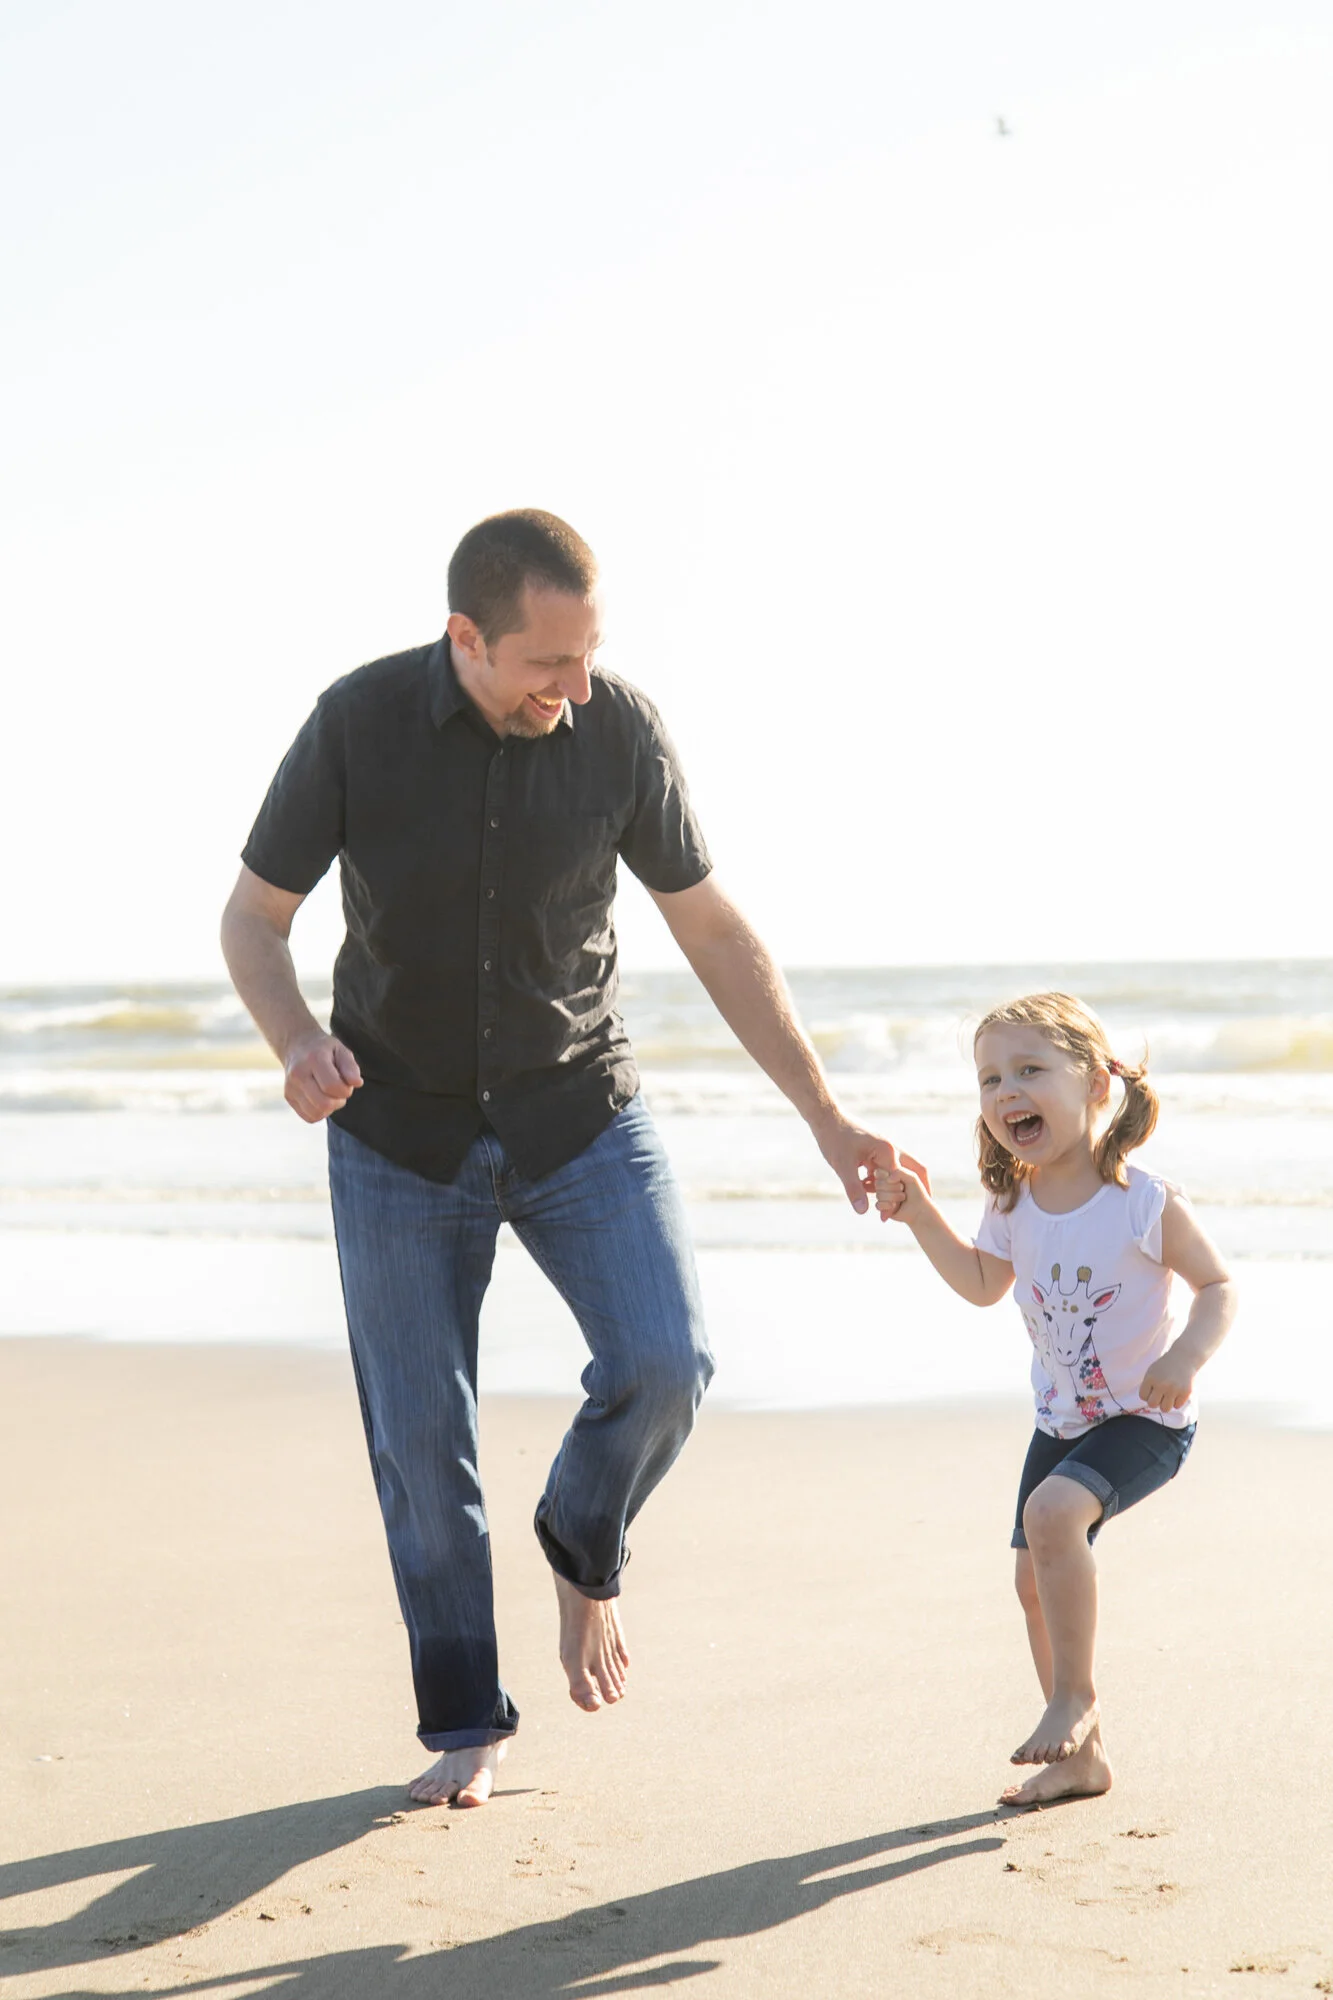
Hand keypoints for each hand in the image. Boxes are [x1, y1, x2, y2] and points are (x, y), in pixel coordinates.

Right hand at [283, 1031, 362, 1122]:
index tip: (347, 1084)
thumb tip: (357, 1083)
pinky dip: (320, 1112)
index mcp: (313, 1059)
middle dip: (338, 1101)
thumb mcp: (341, 1050)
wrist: (297, 1046)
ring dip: (330, 1108)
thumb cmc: (324, 1050)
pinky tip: (321, 1099)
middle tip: (340, 1091)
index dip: (345, 1090)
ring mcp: (290, 1087)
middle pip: (323, 1104)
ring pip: (316, 1113)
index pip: (332, 1086)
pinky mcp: (288, 1097)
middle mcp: (298, 1074)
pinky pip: (309, 1117)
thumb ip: (351, 1067)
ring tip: (330, 1094)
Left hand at [812, 1113, 932, 1214]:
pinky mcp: (877, 1149)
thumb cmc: (834, 1138)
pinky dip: (884, 1181)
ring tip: (893, 1206)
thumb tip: (863, 1211)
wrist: (827, 1118)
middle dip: (913, 1191)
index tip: (887, 1218)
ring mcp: (885, 1148)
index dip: (894, 1201)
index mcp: (888, 1151)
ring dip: (896, 1187)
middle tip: (912, 1210)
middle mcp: (892, 1148)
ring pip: (899, 1171)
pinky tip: (874, 1192)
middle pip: (913, 1171)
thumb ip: (854, 1188)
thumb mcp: (842, 1165)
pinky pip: (887, 1167)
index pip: (901, 1181)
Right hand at [873, 1159, 931, 1226]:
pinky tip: (894, 1206)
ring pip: (878, 1195)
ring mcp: (882, 1196)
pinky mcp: (882, 1207)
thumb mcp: (911, 1177)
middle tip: (903, 1189)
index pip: (878, 1172)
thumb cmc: (917, 1192)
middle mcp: (884, 1185)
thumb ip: (899, 1172)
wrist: (920, 1210)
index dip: (886, 1176)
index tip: (899, 1180)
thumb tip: (887, 1179)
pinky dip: (887, 1206)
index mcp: (889, 1176)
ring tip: (902, 1198)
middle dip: (893, 1187)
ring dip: (893, 1197)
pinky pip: (877, 1205)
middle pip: (878, 1184)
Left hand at [1139, 1345, 1196, 1412]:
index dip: (1147, 1394)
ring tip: (1168, 1396)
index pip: (1143, 1396)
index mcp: (1151, 1378)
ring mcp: (1174, 1389)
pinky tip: (1177, 1392)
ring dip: (1165, 1404)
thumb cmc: (1165, 1367)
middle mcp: (1162, 1384)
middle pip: (1152, 1404)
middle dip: (1155, 1401)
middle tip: (1160, 1395)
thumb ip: (1147, 1386)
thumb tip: (1147, 1402)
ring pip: (1165, 1409)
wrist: (1184, 1358)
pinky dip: (1176, 1401)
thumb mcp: (1152, 1371)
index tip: (1152, 1389)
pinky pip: (1177, 1406)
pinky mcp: (1185, 1393)